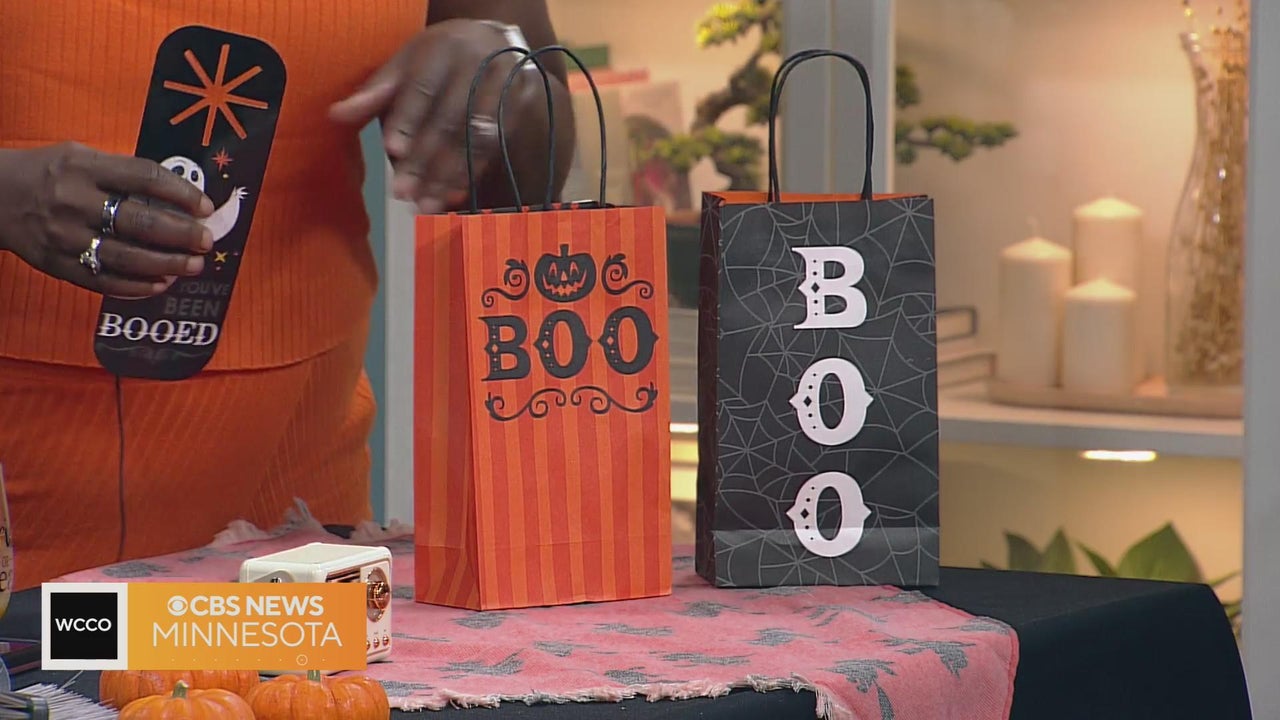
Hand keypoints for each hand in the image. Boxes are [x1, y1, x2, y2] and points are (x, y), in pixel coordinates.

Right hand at [0, 142, 214, 297]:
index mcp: (84, 167)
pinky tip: (161, 283)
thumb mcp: (81, 157)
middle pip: (139, 221)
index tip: (206, 206)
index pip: (144, 177)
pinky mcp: (56, 265)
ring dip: (166, 264)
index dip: (181, 192)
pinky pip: (103, 281)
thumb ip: (123, 173)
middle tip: (206, 240)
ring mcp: (64, 236)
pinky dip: (136, 286)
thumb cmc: (50, 173)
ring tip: (193, 265)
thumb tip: (180, 197)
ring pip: (125, 256)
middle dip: (181, 233)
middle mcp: (74, 201)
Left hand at [329, 19, 552, 212]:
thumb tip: (336, 115)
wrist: (494, 41)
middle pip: (450, 119)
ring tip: (426, 205)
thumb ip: (376, 92)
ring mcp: (505, 86)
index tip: (392, 151)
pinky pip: (495, 148)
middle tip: (404, 193)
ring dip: (449, 176)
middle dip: (426, 160)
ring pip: (476, 139)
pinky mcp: (520, 107)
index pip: (423, 87)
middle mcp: (479, 63)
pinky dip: (472, 174)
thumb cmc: (439, 58)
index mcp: (444, 46)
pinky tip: (452, 197)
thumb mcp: (406, 64)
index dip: (408, 119)